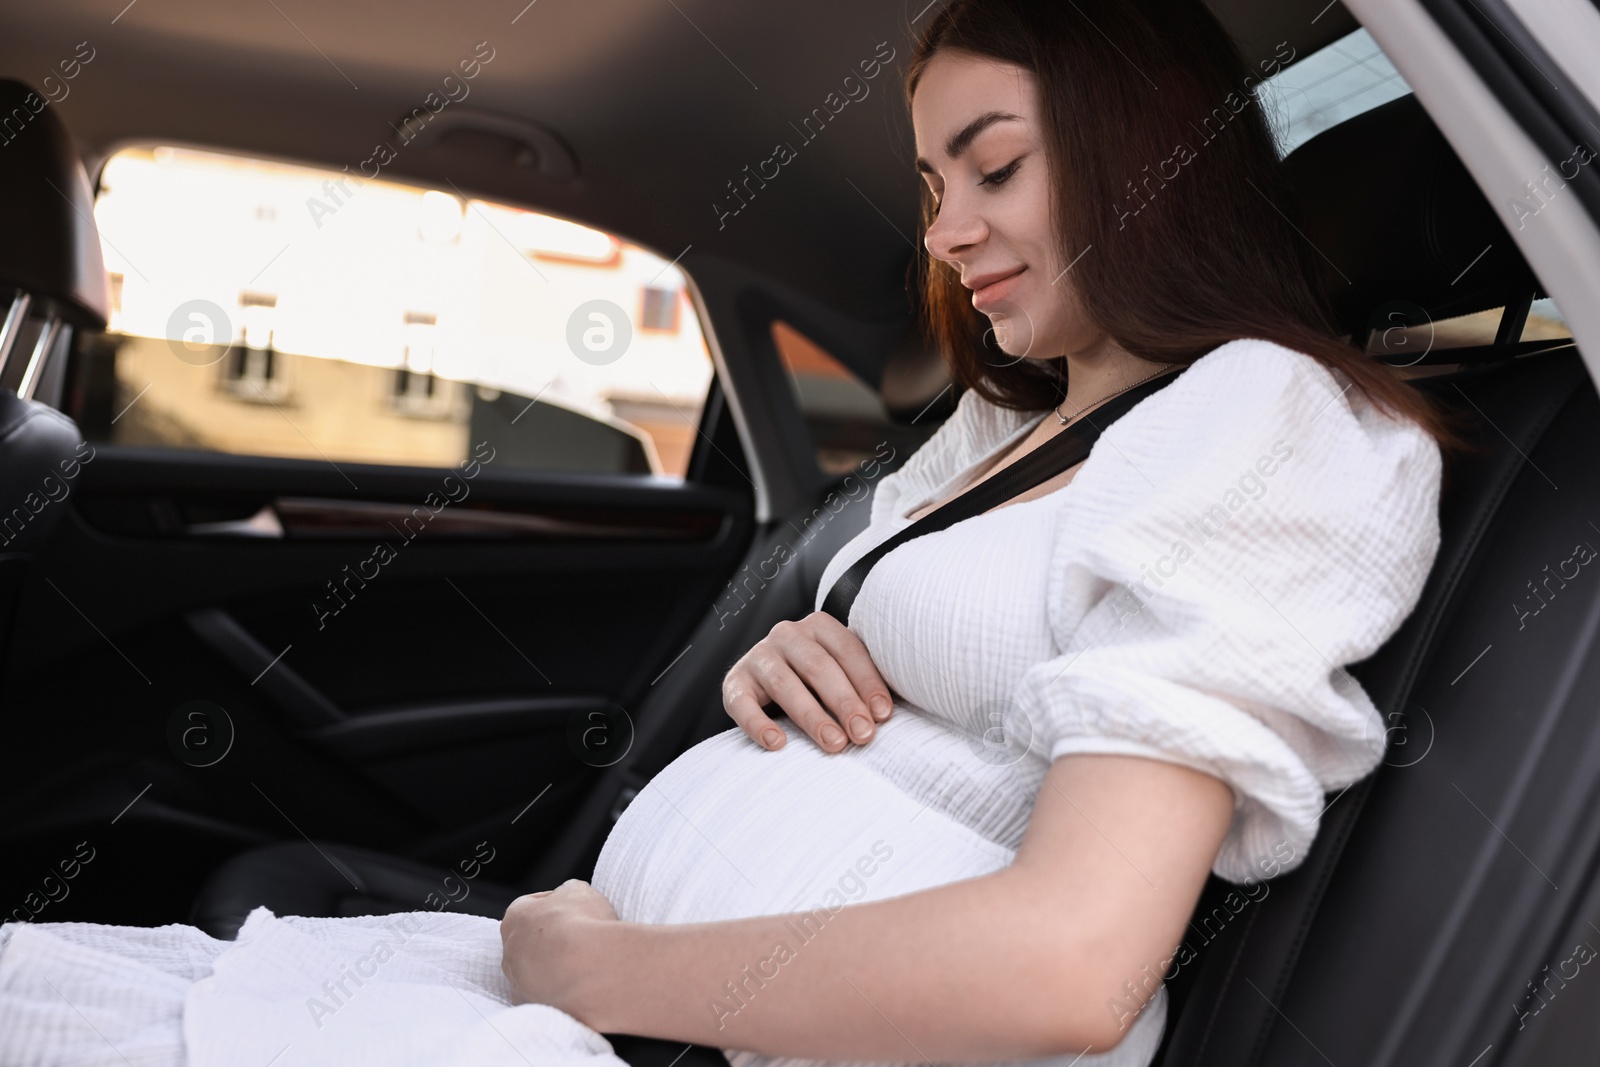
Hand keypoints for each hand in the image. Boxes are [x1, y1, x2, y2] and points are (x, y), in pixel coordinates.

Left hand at [500, 879, 618, 1022]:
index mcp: (515, 916)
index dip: (555, 905)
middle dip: (549, 939)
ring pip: (531, 970)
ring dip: (550, 966)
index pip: (531, 905)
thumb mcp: (580, 890)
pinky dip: (554, 990)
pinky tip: (574, 985)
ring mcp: (516, 980)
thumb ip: (568, 891)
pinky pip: (539, 995)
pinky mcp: (529, 1005)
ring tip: (580, 964)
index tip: (572, 909)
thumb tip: (568, 897)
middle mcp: (509, 949)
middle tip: (576, 938)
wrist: (590, 969)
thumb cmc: (582, 925)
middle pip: (528, 940)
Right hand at [722, 611, 893, 753]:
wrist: (767, 676)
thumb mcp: (840, 670)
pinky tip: (777, 743)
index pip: (848, 650)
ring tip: (834, 743)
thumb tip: (887, 714)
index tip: (883, 714)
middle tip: (863, 734)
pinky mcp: (735, 682)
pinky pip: (743, 705)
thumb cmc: (817, 679)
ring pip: (785, 684)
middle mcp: (787, 635)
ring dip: (812, 717)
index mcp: (819, 626)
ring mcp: (758, 656)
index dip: (867, 682)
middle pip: (819, 667)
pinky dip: (759, 725)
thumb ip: (861, 683)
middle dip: (845, 702)